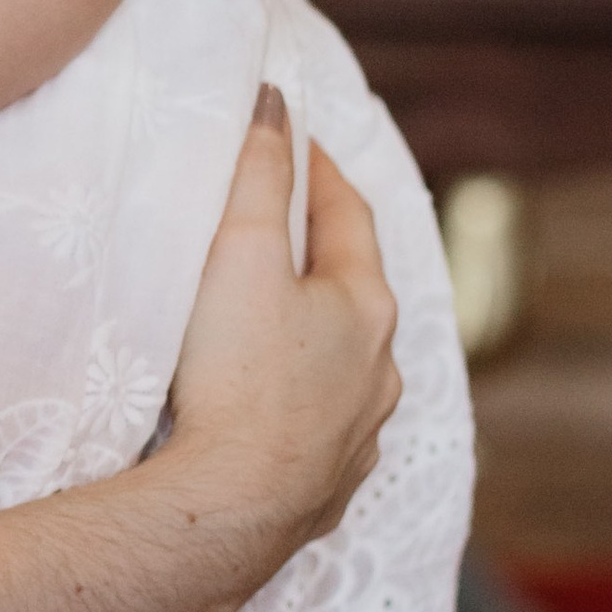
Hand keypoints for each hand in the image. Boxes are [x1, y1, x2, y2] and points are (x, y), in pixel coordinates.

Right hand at [165, 94, 400, 593]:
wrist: (232, 508)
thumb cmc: (235, 372)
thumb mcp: (240, 252)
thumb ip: (257, 172)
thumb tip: (276, 103)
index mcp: (365, 305)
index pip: (347, 215)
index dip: (315, 172)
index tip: (290, 142)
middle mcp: (379, 369)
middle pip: (353, 292)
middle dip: (319, 256)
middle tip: (279, 228)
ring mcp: (359, 433)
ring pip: (346, 367)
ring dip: (317, 338)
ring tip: (274, 323)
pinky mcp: (328, 485)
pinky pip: (323, 429)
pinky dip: (303, 405)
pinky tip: (274, 411)